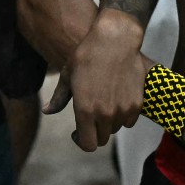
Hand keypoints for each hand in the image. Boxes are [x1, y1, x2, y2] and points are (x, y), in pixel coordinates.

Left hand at [45, 11, 150, 150]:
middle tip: (91, 116)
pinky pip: (129, 120)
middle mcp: (105, 114)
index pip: (88, 145)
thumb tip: (47, 111)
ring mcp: (123, 109)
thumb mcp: (68, 75)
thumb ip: (59, 98)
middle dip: (95, 131)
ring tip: (104, 103)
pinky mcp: (137, 103)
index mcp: (85, 111)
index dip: (81, 141)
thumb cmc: (87, 55)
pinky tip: (116, 99)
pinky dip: (123, 115)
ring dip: (109, 122)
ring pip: (116, 128)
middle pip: (102, 139)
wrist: (115, 40)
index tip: (78, 131)